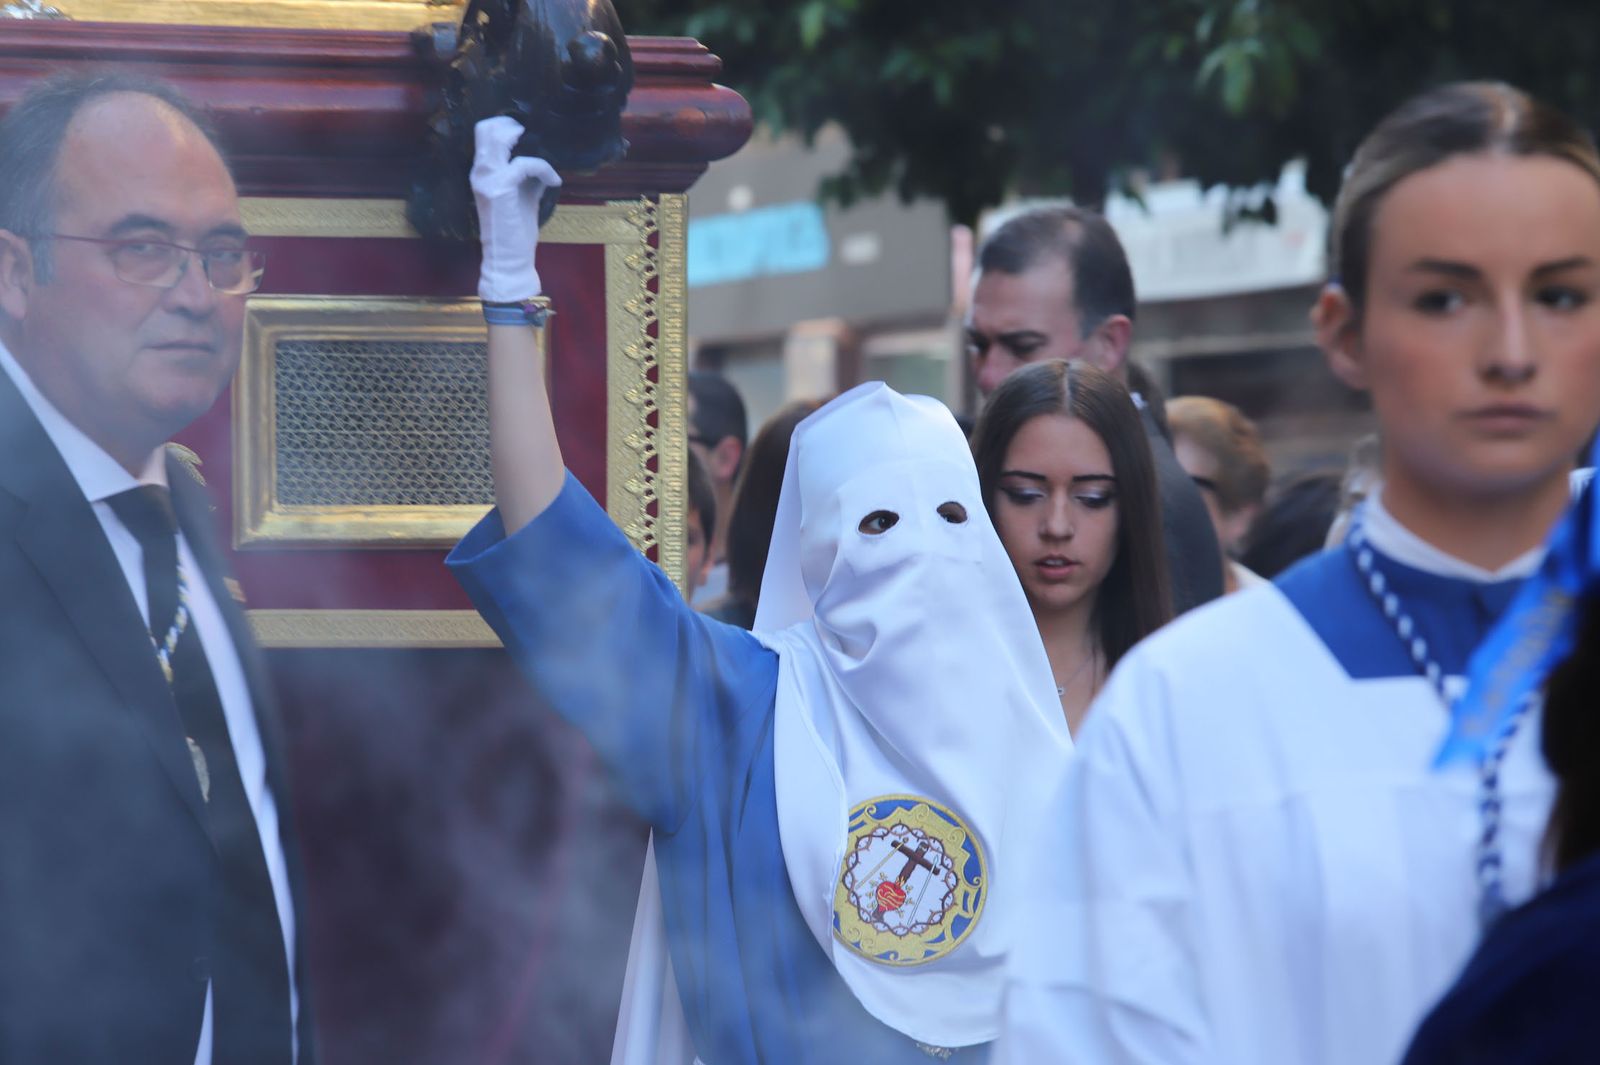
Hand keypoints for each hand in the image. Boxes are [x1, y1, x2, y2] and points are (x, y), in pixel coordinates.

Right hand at [471, 116, 562, 303]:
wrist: (509, 259)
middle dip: (511, 126)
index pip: (483, 134)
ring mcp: (486, 179)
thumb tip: (543, 164)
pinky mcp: (499, 188)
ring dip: (527, 142)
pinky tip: (554, 181)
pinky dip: (544, 169)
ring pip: (499, 138)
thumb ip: (529, 179)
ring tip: (544, 156)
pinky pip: (525, 164)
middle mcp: (479, 172)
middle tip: (532, 135)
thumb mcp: (524, 198)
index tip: (526, 133)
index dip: (504, 126)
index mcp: (482, 173)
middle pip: (485, 129)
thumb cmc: (516, 232)